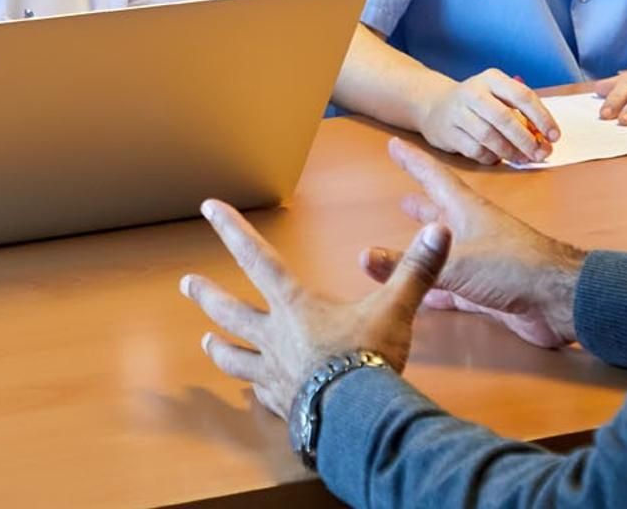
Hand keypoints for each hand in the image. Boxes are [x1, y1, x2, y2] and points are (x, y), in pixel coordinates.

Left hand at [180, 200, 450, 417]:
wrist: (357, 419)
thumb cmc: (368, 358)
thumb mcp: (395, 309)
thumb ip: (415, 270)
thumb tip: (440, 230)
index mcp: (296, 306)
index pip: (257, 258)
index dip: (233, 230)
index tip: (208, 208)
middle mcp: (275, 336)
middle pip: (231, 312)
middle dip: (207, 296)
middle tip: (186, 285)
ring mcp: (274, 373)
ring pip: (235, 357)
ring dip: (219, 348)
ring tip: (206, 342)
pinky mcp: (282, 404)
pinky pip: (261, 394)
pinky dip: (256, 391)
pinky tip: (252, 393)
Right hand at [357, 139, 584, 348]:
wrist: (560, 299)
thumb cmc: (512, 266)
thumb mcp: (455, 262)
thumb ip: (410, 264)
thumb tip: (364, 257)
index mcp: (467, 211)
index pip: (434, 177)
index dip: (414, 162)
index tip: (394, 145)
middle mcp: (474, 232)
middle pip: (442, 216)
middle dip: (422, 209)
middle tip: (402, 201)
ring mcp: (484, 262)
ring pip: (448, 254)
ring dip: (430, 252)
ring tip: (410, 251)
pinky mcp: (490, 291)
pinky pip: (455, 290)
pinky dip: (438, 292)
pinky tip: (424, 297)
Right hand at [414, 68, 559, 164]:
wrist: (434, 105)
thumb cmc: (477, 103)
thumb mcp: (497, 95)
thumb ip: (520, 112)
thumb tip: (544, 138)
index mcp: (492, 79)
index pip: (522, 96)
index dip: (542, 117)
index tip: (554, 136)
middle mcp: (473, 92)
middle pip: (504, 118)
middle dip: (526, 140)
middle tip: (540, 153)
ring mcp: (457, 112)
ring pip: (489, 136)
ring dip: (510, 152)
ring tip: (522, 159)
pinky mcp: (448, 133)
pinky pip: (475, 150)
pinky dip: (491, 157)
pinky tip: (498, 158)